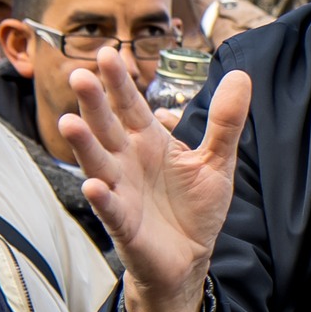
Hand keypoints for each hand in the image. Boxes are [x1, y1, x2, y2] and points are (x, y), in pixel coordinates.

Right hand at [61, 47, 251, 311]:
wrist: (189, 258)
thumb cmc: (194, 208)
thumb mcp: (215, 160)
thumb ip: (225, 121)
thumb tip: (241, 76)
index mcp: (148, 142)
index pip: (130, 106)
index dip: (119, 82)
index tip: (108, 52)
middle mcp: (127, 162)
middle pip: (107, 127)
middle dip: (94, 103)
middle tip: (80, 75)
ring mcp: (122, 192)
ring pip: (99, 164)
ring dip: (84, 145)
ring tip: (70, 122)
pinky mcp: (125, 225)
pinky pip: (111, 210)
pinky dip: (102, 199)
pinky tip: (93, 186)